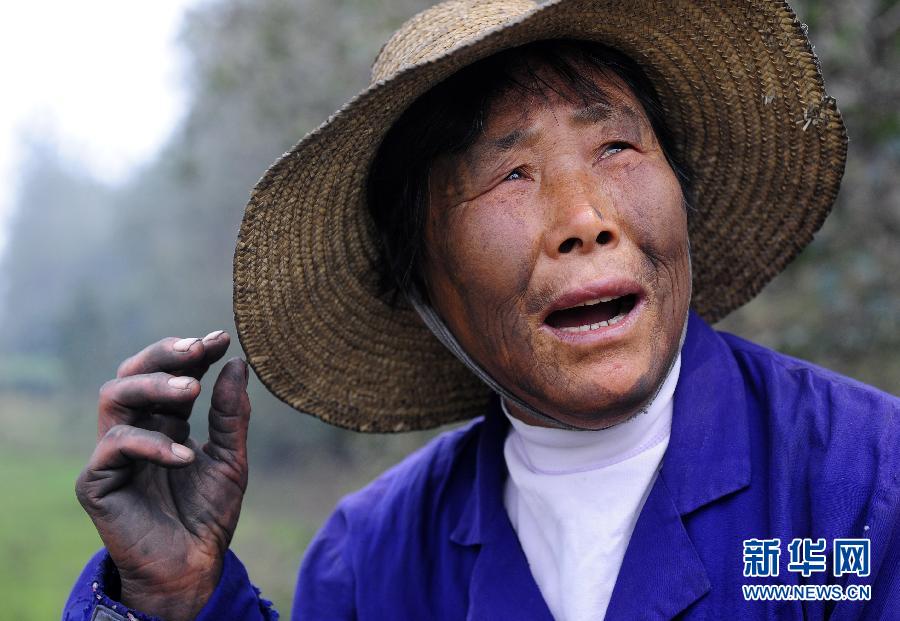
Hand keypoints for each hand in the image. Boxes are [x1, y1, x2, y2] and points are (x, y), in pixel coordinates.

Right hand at [75, 331, 250, 620]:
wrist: (192, 566)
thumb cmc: (208, 514)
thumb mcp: (231, 459)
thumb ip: (231, 415)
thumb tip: (238, 363)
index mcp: (167, 421)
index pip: (172, 373)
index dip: (192, 352)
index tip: (221, 338)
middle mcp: (137, 428)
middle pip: (134, 372)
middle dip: (165, 354)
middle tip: (198, 349)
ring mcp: (113, 452)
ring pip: (114, 396)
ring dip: (154, 386)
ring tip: (192, 389)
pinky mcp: (97, 480)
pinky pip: (114, 445)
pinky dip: (151, 443)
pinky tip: (185, 455)